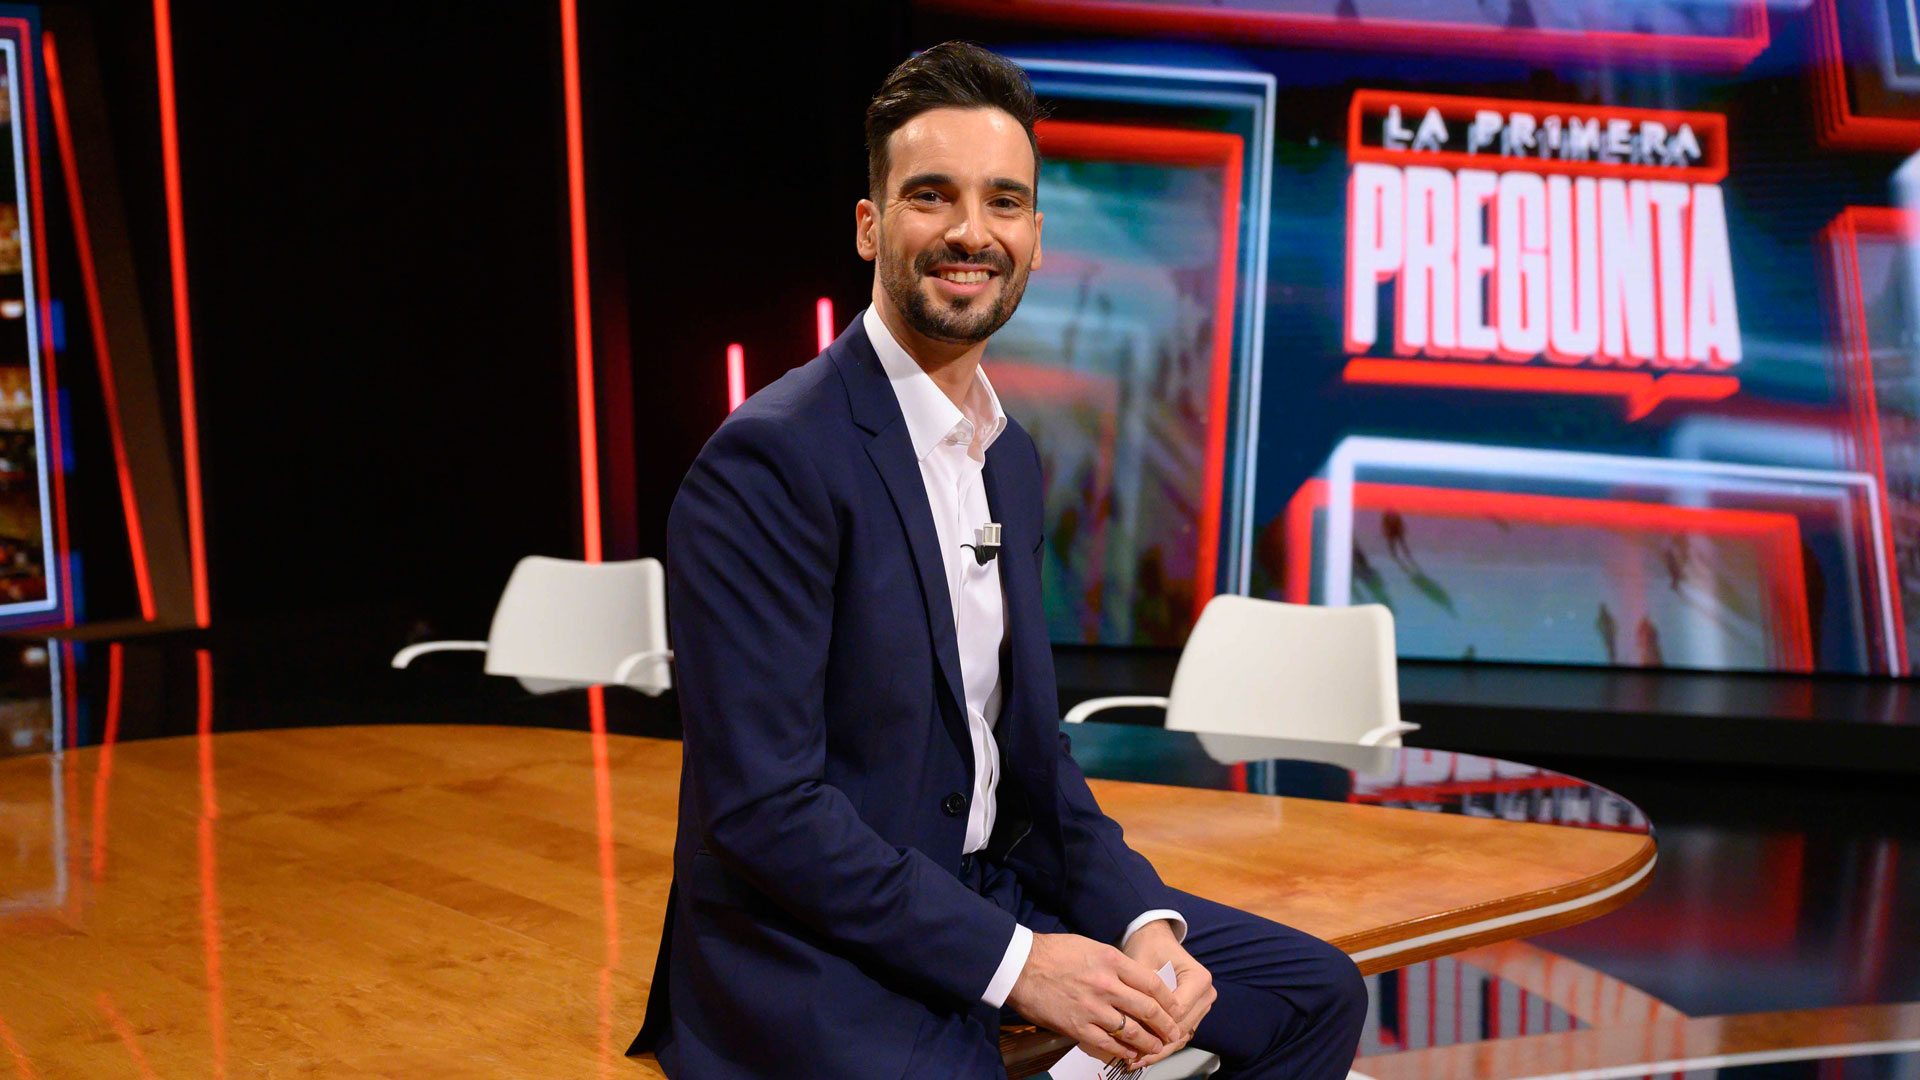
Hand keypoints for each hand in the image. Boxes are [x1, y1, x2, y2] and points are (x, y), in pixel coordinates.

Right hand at [1005, 931, 1183, 1067]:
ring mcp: (1092, 1008)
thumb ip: (1114, 963)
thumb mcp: (1091, 946)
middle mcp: (1107, 985)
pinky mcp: (1078, 1026)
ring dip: (1149, 1042)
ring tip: (1157, 1047)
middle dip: (1166, 1025)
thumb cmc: (1054, 952)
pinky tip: (1132, 1054)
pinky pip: (1108, 1043)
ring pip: (1132, 1031)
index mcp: (1112, 961)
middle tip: (1174, 1033)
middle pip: (1148, 1009)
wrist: (1020, 965)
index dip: (1169, 1000)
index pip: (1152, 983)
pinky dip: (1124, 1051)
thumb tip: (1133, 979)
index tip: (1175, 1008)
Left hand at [1119, 919, 1216, 1067]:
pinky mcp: (1194, 1013)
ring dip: (1160, 1050)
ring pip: (1182, 1036)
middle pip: (1181, 1028)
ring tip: (1135, 1060)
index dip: (1155, 1025)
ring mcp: (1202, 1005)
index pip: (1178, 1012)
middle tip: (1133, 1056)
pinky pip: (1180, 1033)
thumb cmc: (1148, 947)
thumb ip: (1142, 992)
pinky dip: (1163, 1044)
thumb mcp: (1142, 965)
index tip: (1134, 1035)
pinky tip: (1144, 1055)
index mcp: (1199, 979)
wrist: (1155, 940)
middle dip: (1157, 1044)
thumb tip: (1132, 1021)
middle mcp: (1206, 994)